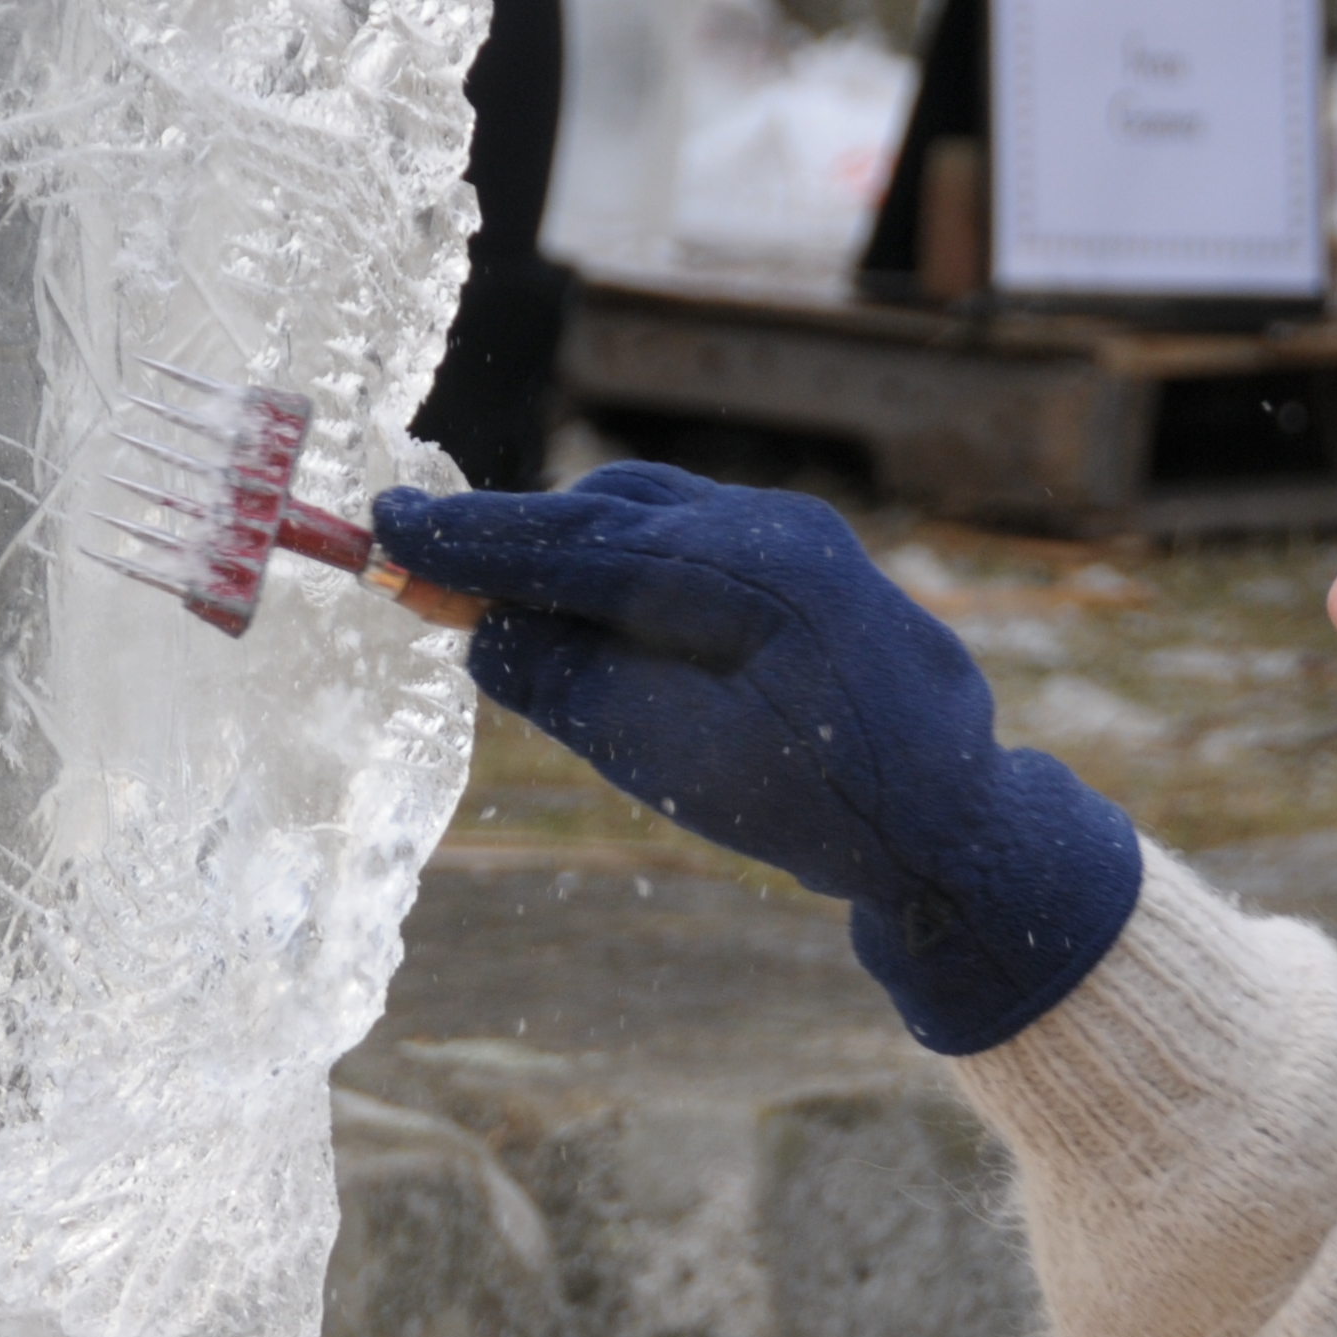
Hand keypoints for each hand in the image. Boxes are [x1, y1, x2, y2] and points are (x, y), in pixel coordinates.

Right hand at [372, 465, 1141, 1053]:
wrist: (953, 822)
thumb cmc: (816, 804)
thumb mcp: (669, 759)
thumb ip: (569, 684)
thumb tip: (481, 628)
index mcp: (745, 568)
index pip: (576, 540)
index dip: (471, 538)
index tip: (383, 526)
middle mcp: (772, 528)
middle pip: (604, 513)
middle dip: (507, 538)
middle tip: (410, 564)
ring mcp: (794, 536)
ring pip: (646, 516)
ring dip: (563, 547)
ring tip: (483, 590)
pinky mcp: (803, 560)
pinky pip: (688, 537)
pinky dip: (621, 560)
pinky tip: (581, 601)